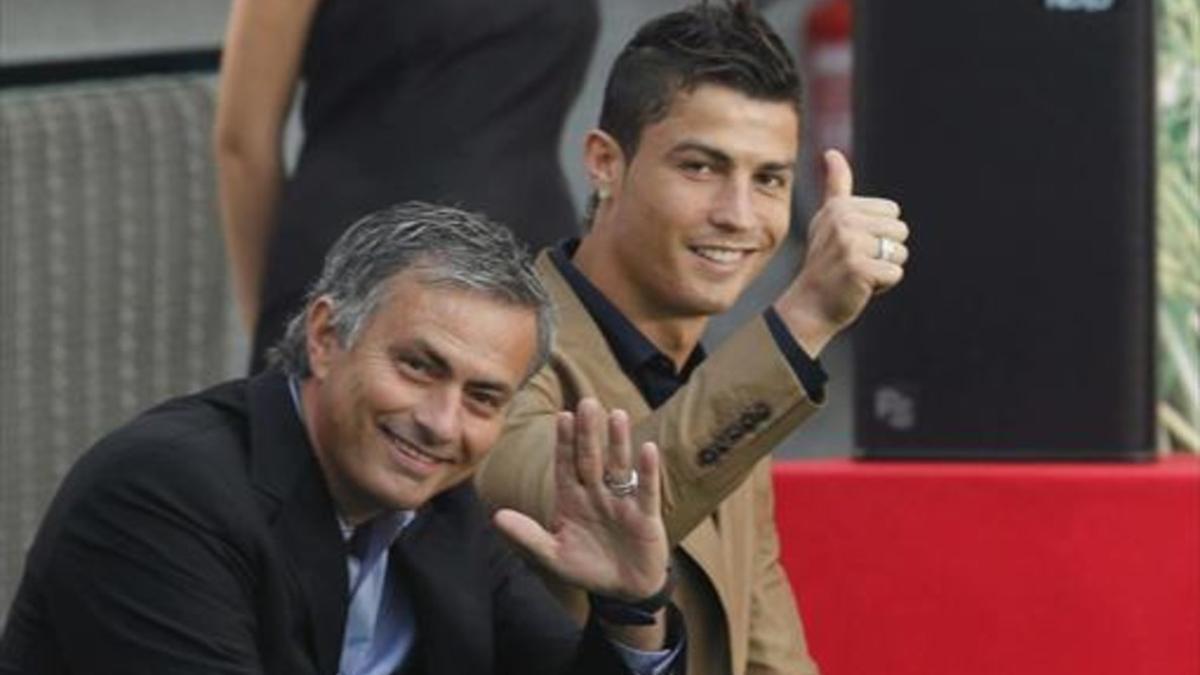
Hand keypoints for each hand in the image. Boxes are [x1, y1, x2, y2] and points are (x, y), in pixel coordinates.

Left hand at [493, 398, 668, 600]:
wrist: (623, 591)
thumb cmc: (586, 568)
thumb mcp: (553, 555)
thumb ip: (527, 536)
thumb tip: (497, 516)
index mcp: (572, 499)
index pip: (566, 465)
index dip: (564, 442)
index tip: (563, 416)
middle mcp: (596, 493)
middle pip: (591, 458)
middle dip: (589, 432)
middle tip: (588, 402)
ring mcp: (621, 502)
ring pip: (618, 466)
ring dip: (618, 442)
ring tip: (617, 415)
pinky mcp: (644, 515)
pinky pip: (646, 489)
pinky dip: (647, 471)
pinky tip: (647, 449)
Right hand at [775, 149, 909, 354]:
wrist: (809, 305)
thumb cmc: (824, 262)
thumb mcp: (827, 220)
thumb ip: (836, 186)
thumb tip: (832, 152)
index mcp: (840, 207)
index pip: (892, 213)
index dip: (879, 234)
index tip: (852, 245)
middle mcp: (843, 221)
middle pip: (900, 231)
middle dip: (885, 252)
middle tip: (855, 263)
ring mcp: (850, 245)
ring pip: (900, 252)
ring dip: (885, 269)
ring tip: (858, 274)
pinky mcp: (859, 268)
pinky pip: (895, 273)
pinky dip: (883, 286)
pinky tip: (859, 287)